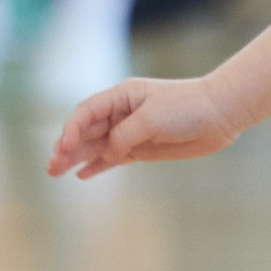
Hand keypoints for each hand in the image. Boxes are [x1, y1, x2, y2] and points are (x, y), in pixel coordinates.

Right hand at [47, 76, 240, 179]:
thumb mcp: (151, 119)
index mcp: (121, 96)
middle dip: (66, 147)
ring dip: (76, 158)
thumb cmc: (187, 108)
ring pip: (96, 146)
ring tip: (55, 172)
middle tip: (50, 167)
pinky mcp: (141, 148)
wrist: (219, 115)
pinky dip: (97, 165)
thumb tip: (106, 153)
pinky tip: (81, 174)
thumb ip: (124, 135)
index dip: (71, 129)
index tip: (63, 146)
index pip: (86, 112)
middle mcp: (121, 113)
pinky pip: (113, 157)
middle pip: (86, 130)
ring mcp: (130, 132)